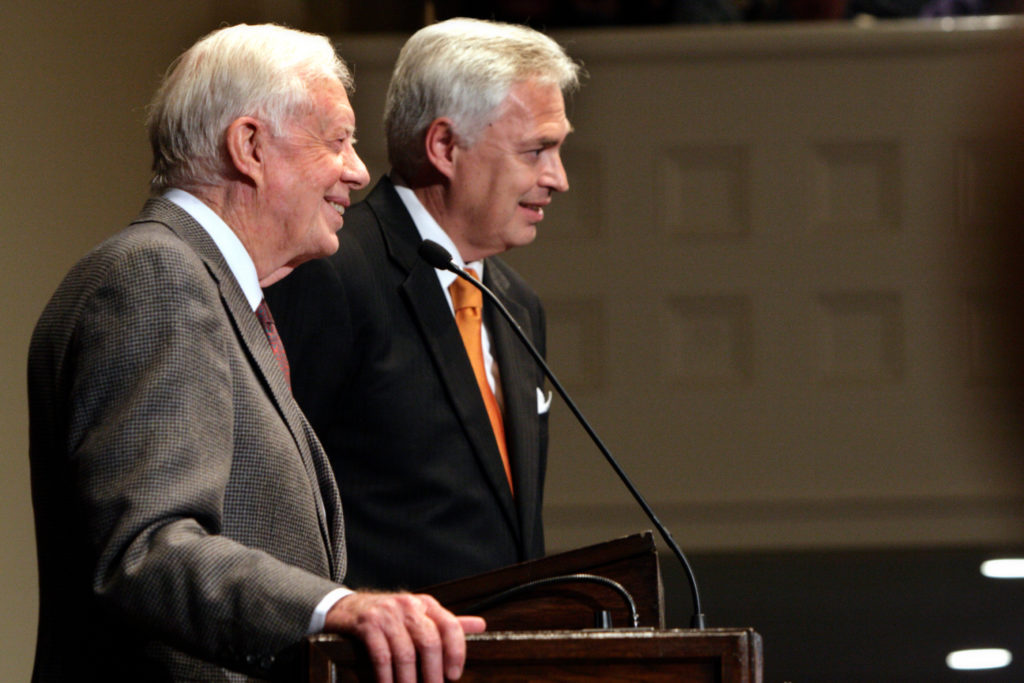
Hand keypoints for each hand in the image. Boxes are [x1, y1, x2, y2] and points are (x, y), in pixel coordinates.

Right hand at [324, 591, 485, 682]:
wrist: (348, 607)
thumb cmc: (390, 616)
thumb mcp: (420, 614)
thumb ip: (447, 623)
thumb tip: (481, 625)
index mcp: (426, 604)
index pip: (450, 625)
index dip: (456, 652)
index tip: (455, 675)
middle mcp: (409, 605)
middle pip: (429, 641)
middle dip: (433, 673)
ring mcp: (387, 614)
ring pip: (405, 653)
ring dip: (409, 680)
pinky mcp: (368, 625)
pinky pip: (382, 656)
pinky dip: (386, 677)